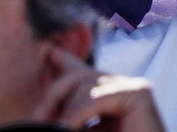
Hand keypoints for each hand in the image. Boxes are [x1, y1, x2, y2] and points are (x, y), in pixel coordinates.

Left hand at [33, 50, 165, 131]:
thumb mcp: (85, 131)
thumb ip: (69, 120)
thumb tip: (42, 117)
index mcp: (107, 96)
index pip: (79, 70)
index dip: (61, 60)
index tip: (45, 53)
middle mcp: (121, 86)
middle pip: (78, 74)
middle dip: (53, 94)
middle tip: (37, 120)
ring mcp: (132, 87)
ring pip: (85, 82)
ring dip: (64, 109)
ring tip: (54, 129)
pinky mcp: (139, 94)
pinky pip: (96, 96)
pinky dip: (76, 114)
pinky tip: (66, 127)